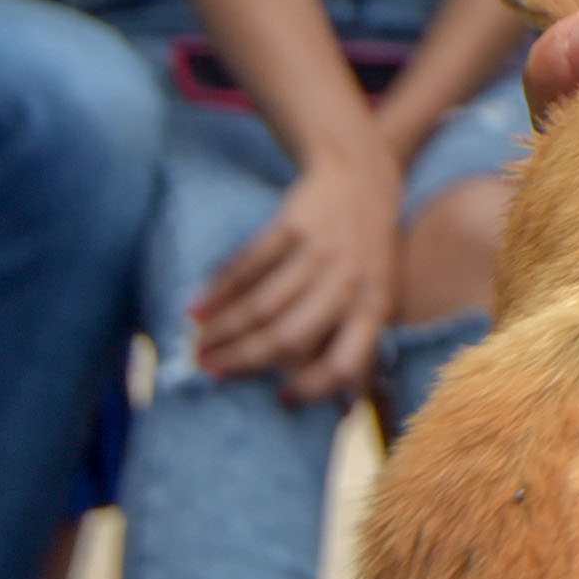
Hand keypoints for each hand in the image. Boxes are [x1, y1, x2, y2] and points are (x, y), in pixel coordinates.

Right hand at [192, 151, 402, 402]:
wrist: (362, 176)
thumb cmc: (368, 249)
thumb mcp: (380, 292)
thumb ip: (359, 339)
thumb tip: (341, 401)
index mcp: (375, 305)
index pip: (345, 363)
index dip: (313, 386)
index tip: (282, 397)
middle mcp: (348, 281)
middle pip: (287, 337)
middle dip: (242, 360)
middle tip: (209, 369)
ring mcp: (319, 251)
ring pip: (260, 305)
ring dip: (222, 331)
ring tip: (199, 344)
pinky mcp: (291, 224)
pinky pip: (246, 267)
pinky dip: (217, 291)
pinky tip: (198, 308)